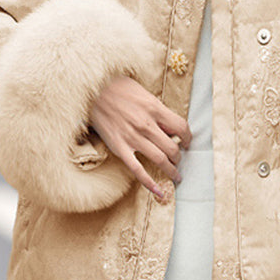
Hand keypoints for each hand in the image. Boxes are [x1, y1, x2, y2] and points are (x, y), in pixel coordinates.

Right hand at [88, 76, 191, 199]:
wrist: (91, 89)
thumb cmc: (117, 87)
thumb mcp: (143, 92)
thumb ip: (156, 108)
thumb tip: (168, 124)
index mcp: (155, 108)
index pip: (182, 128)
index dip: (188, 138)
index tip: (186, 142)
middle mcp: (146, 124)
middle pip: (173, 148)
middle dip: (179, 157)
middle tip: (178, 159)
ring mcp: (133, 138)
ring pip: (160, 160)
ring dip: (171, 170)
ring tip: (175, 175)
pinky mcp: (119, 148)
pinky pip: (138, 170)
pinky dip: (149, 183)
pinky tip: (159, 191)